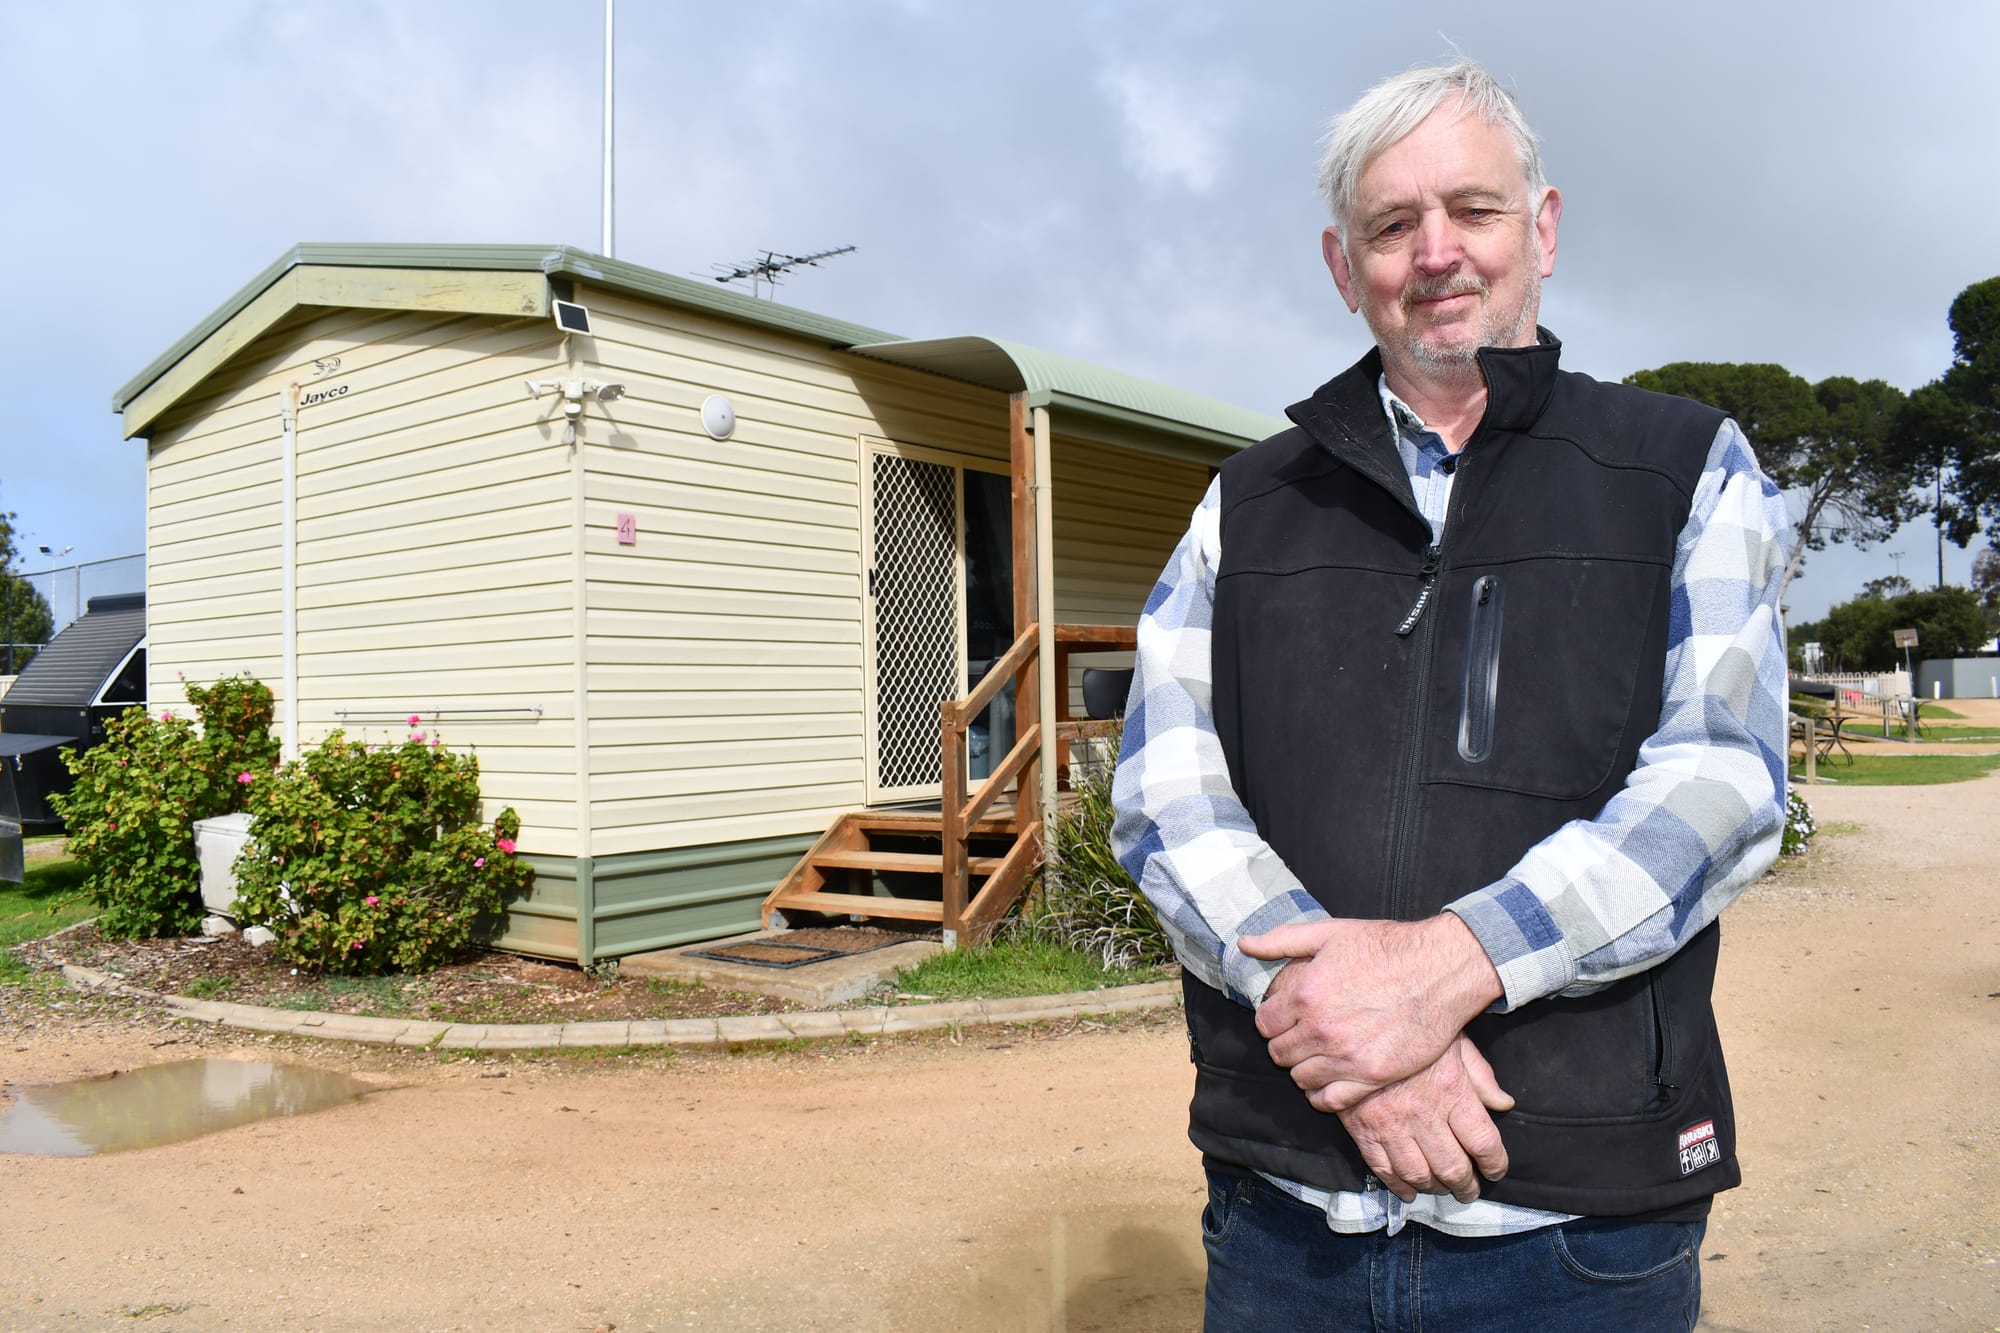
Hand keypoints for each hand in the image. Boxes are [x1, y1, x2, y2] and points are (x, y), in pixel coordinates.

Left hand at [1242, 915, 1502, 1109]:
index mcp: (1306, 994)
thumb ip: (1282, 940)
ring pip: (1300, 1078)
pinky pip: (1330, 1100)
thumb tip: (1245, 943)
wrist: (1440, 969)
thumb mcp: (1331, 932)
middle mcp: (1321, 1029)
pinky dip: (1322, 1094)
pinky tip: (1328, 1081)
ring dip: (1303, 1068)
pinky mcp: (1373, 1076)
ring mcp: (1347, 1056)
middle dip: (1286, 1044)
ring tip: (1318, 1055)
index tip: (1285, 1017)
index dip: (1272, 1020)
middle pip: (1279, 1053)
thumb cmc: (1386, 947)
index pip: (1264, 1024)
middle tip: (1302, 1035)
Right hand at [1338, 1035, 1512, 1203]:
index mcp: (1451, 1091)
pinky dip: (1399, 1186)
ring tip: (1443, 1189)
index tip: (1496, 1170)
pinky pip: (1384, 1170)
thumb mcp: (1454, 1042)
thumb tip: (1504, 1104)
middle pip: (1453, 1167)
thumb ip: (1481, 1076)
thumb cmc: (1410, 1030)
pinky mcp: (1363, 1130)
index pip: (1484, 1143)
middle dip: (1466, 1185)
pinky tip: (1409, 1190)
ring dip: (1435, 1188)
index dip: (1495, 1164)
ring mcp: (1391, 1126)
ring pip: (1419, 1174)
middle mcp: (1423, 1114)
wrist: (1354, 1025)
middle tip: (1470, 1190)